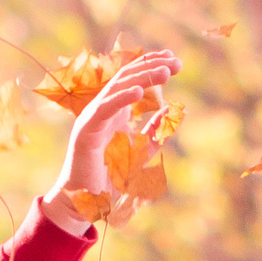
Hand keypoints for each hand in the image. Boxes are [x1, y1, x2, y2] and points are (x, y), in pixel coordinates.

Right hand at [42, 46, 180, 229]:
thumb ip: (154, 133)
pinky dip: (122, 98)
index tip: (174, 60)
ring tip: (165, 72)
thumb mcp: (141, 152)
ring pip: (118, 87)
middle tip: (176, 62)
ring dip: (142, 78)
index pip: (134, 80)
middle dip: (152, 66)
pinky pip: (105, 108)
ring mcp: (93, 117)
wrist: (85, 200)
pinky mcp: (86, 130)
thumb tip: (170, 110)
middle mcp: (103, 109)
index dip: (152, 66)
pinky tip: (140, 92)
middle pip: (128, 77)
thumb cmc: (110, 178)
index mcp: (115, 111)